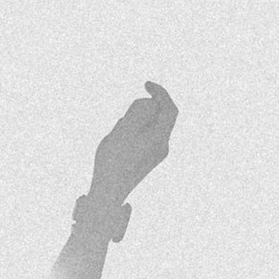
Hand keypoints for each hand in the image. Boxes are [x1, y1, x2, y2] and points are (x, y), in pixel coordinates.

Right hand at [83, 82, 177, 227]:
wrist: (108, 194)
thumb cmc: (112, 162)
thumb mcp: (123, 130)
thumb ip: (138, 112)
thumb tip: (150, 103)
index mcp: (160, 139)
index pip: (170, 108)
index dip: (161, 92)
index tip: (146, 84)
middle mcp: (162, 147)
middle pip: (160, 116)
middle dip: (143, 109)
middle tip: (125, 118)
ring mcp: (156, 155)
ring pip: (150, 127)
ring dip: (135, 122)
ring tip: (118, 135)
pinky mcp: (148, 160)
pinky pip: (144, 137)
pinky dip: (132, 132)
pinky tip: (118, 142)